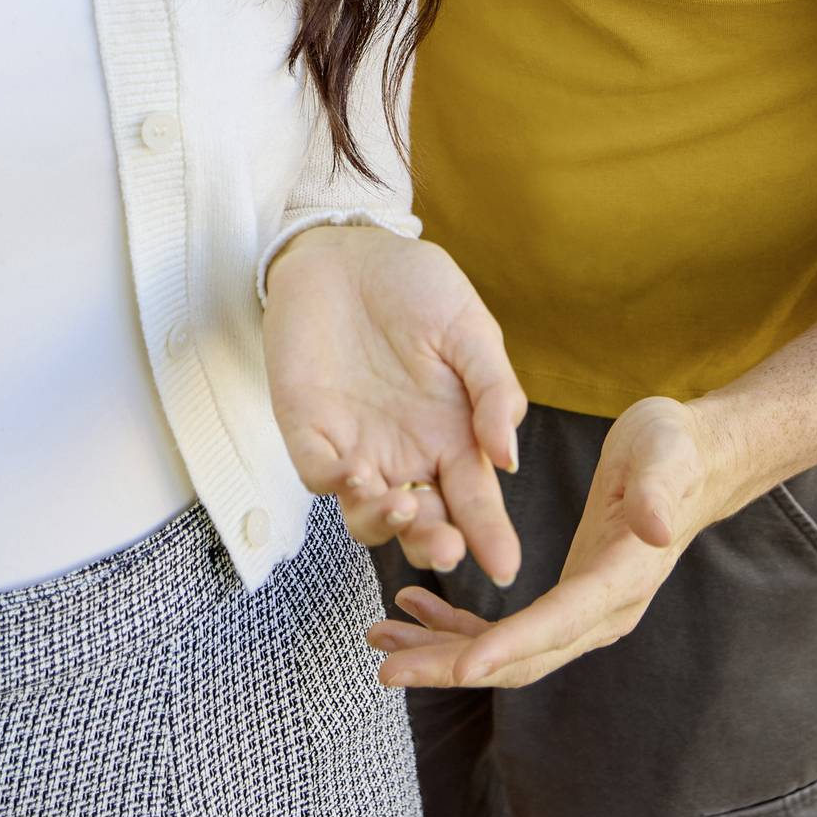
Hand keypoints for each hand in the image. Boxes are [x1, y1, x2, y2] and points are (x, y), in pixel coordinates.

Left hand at [263, 224, 527, 586]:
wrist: (346, 248)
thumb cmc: (415, 286)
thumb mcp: (470, 328)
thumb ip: (494, 391)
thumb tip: (509, 459)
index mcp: (454, 437)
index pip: (476, 502)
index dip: (490, 537)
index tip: (505, 567)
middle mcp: (407, 454)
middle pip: (423, 524)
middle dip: (435, 545)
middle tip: (446, 547)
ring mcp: (356, 447)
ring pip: (368, 517)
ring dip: (385, 524)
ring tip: (401, 504)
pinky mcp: (308, 431)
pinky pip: (319, 476)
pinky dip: (337, 484)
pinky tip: (356, 473)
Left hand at [369, 393, 741, 689]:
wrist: (694, 461)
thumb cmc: (677, 451)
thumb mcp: (666, 457)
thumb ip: (658, 493)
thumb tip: (656, 527)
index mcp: (620, 581)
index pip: (558, 623)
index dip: (508, 645)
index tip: (461, 665)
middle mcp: (600, 612)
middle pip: (520, 656)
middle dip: (450, 664)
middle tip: (386, 667)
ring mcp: (580, 612)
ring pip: (501, 649)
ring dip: (440, 649)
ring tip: (380, 639)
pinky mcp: (562, 597)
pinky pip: (501, 626)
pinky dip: (453, 622)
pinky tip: (412, 606)